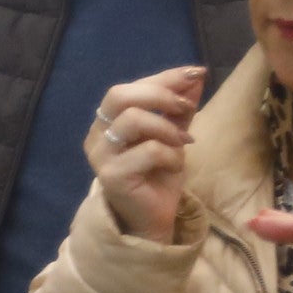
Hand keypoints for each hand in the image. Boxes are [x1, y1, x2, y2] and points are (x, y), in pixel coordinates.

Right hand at [83, 65, 203, 243]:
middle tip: (186, 107)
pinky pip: (148, 151)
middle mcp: (97, 136)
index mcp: (106, 122)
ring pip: (134, 120)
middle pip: (120, 96)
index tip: (195, 73)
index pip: (129, 88)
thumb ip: (179, 107)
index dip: (163, 77)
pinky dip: (170, 155)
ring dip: (167, 128)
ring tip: (184, 143)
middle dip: (159, 95)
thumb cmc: (158, 176)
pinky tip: (176, 166)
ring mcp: (101, 157)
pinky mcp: (112, 176)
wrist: (152, 220)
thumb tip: (196, 74)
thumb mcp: (172, 134)